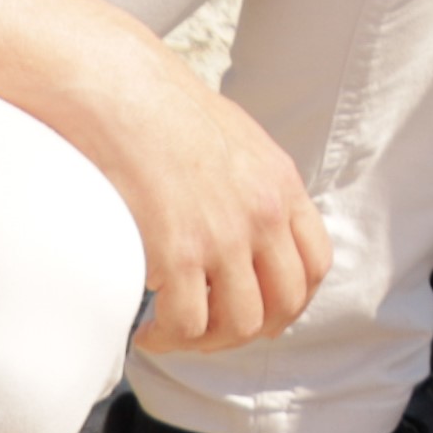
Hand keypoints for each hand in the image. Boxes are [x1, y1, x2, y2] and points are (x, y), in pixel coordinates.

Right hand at [78, 41, 331, 353]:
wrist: (117, 91)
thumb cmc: (160, 110)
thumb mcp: (233, 138)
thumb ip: (251, 183)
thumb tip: (244, 221)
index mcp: (281, 185)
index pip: (315, 265)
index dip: (290, 299)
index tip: (258, 309)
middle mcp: (263, 213)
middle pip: (286, 304)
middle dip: (249, 329)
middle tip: (211, 329)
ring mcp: (224, 236)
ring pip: (241, 324)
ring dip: (208, 341)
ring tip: (173, 332)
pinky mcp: (177, 253)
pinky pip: (188, 324)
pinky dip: (168, 338)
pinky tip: (147, 330)